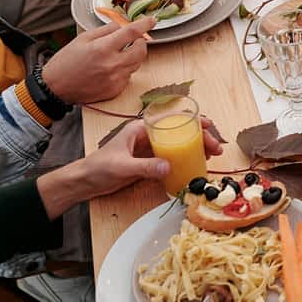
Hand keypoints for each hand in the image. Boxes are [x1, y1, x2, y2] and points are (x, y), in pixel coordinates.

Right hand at [41, 18, 155, 103]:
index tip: (152, 20)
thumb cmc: (66, 62)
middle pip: (141, 50)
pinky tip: (109, 69)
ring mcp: (116, 79)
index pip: (131, 33)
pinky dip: (123, 70)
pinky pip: (128, 76)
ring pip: (137, 63)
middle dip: (141, 42)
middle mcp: (113, 65)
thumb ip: (106, 31)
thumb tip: (123, 26)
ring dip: (132, 56)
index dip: (144, 24)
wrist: (56, 88)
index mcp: (103, 48)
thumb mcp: (83, 39)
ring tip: (116, 55)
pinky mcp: (116, 90)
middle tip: (133, 39)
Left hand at [83, 118, 222, 199]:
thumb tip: (169, 166)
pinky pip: (173, 157)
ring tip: (211, 155)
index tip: (207, 125)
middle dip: (199, 137)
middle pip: (179, 132)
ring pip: (178, 144)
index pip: (170, 120)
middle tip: (215, 148)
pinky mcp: (149, 162)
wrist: (85, 182)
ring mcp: (149, 150)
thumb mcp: (122, 166)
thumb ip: (145, 166)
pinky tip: (196, 164)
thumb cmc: (98, 168)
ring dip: (196, 148)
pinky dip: (186, 159)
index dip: (191, 120)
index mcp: (140, 129)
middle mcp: (147, 136)